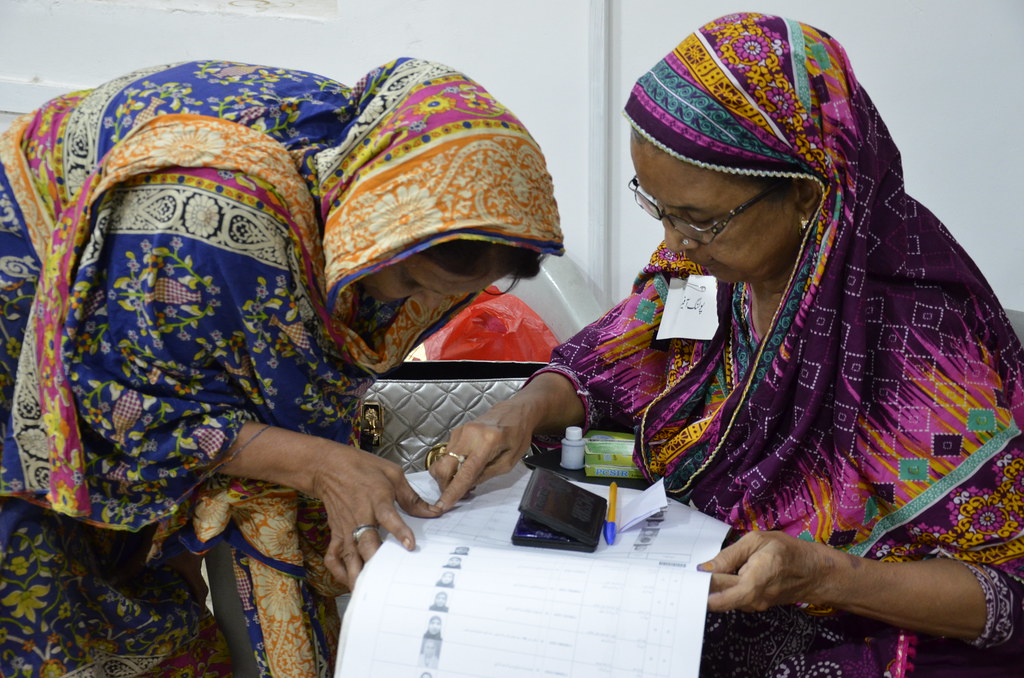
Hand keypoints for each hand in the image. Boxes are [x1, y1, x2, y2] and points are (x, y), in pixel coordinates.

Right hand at [312, 445, 439, 587]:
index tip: (410, 546)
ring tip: (369, 592)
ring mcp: (346, 528)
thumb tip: (433, 512)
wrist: (328, 466)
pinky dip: (339, 572)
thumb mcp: (392, 473)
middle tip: (388, 581)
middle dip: (376, 563)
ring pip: (350, 557)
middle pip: (367, 544)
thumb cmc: (362, 468)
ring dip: (358, 575)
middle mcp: (360, 517)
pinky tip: (350, 581)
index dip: (400, 532)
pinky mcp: (336, 534)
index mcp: (376, 499)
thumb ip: (412, 497)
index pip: (389, 517)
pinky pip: (333, 557)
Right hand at [429, 399, 535, 509]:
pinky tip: (465, 467)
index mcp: (487, 442)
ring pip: (442, 462)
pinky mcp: (456, 431)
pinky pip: (447, 454)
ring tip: (466, 480)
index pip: (465, 472)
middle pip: (443, 467)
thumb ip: (486, 475)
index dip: (452, 491)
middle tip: (457, 495)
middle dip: (444, 485)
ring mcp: (460, 431)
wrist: (514, 412)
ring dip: (449, 476)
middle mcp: (469, 435)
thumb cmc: (517, 436)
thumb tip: (466, 487)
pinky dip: (452, 466)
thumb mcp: (509, 462)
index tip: (442, 506)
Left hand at [699, 530, 844, 612]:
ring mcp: (754, 605)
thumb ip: (729, 555)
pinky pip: (733, 597)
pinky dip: (723, 588)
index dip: (701, 590)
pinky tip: (718, 575)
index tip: (686, 580)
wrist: (814, 572)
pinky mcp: (754, 605)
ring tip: (699, 571)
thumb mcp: (757, 541)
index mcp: (755, 581)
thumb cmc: (787, 551)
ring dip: (712, 586)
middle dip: (701, 586)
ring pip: (725, 597)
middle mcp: (753, 599)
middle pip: (719, 597)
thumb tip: (704, 569)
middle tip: (683, 573)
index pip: (723, 597)